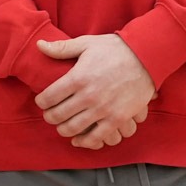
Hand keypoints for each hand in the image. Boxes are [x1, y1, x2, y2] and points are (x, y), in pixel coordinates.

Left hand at [35, 34, 155, 149]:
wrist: (147, 56)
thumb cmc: (115, 49)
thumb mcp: (86, 44)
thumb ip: (61, 48)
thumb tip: (39, 45)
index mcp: (78, 77)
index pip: (48, 97)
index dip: (41, 102)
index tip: (42, 101)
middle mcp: (88, 96)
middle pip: (58, 115)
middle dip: (49, 117)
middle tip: (50, 115)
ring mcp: (103, 109)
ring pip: (73, 129)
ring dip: (63, 130)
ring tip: (62, 126)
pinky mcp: (117, 118)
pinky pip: (96, 137)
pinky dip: (84, 141)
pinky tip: (79, 139)